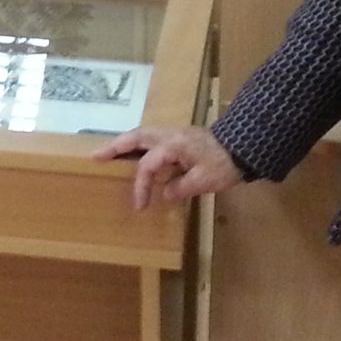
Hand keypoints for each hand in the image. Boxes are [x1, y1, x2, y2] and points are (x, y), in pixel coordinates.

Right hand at [92, 124, 245, 210]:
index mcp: (173, 145)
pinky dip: (138, 145)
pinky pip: (151, 139)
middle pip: (135, 137)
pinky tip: (135, 154)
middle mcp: (169, 135)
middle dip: (114, 146)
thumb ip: (181, 187)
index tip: (139, 205)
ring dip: (124, 143)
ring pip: (142, 134)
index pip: (147, 165)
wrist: (244, 147)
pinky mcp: (179, 138)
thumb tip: (163, 193)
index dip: (140, 185)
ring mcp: (174, 134)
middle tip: (95, 156)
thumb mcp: (205, 181)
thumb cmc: (224, 164)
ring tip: (109, 153)